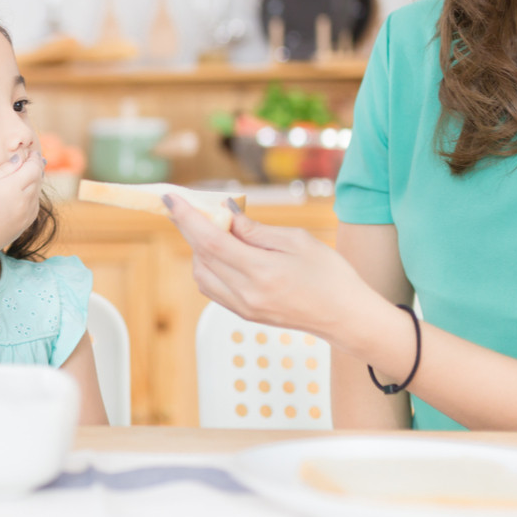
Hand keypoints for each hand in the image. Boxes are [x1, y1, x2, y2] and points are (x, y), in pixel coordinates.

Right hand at [0, 150, 43, 258]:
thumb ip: (2, 170)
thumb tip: (19, 158)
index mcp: (12, 188)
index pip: (33, 168)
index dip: (33, 158)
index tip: (31, 152)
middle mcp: (23, 202)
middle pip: (38, 180)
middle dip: (36, 168)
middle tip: (32, 159)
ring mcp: (25, 217)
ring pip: (37, 194)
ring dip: (36, 183)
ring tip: (30, 174)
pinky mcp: (23, 227)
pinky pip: (34, 208)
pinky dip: (33, 198)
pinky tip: (26, 194)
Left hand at [164, 194, 374, 345]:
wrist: (345, 317)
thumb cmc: (330, 275)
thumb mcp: (297, 241)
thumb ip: (256, 230)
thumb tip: (226, 214)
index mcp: (262, 272)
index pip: (211, 241)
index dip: (187, 218)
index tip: (171, 199)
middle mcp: (246, 294)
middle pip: (202, 256)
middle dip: (191, 228)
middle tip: (190, 207)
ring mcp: (243, 308)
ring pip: (201, 274)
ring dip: (200, 249)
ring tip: (217, 229)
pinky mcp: (244, 314)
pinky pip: (212, 288)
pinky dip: (209, 266)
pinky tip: (223, 252)